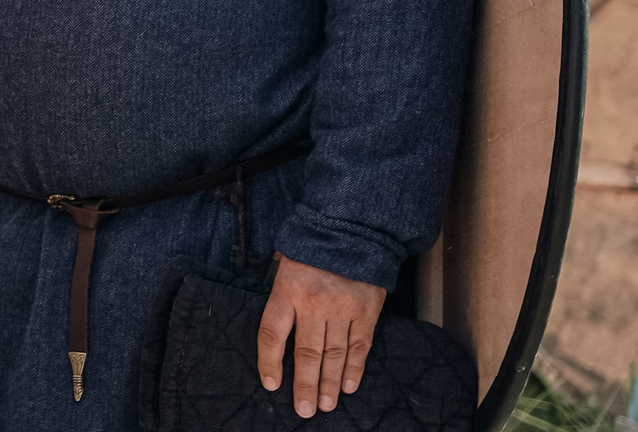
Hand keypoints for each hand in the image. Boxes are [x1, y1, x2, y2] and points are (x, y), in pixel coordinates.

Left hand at [256, 253, 384, 416]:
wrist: (353, 226)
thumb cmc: (312, 244)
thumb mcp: (284, 260)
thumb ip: (280, 291)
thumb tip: (277, 322)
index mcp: (287, 289)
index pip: (272, 334)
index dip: (270, 362)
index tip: (271, 384)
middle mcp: (314, 303)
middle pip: (307, 353)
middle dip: (304, 385)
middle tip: (304, 411)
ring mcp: (343, 308)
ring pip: (335, 354)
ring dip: (329, 383)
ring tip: (324, 405)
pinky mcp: (367, 311)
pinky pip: (360, 346)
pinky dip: (354, 369)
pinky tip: (348, 386)